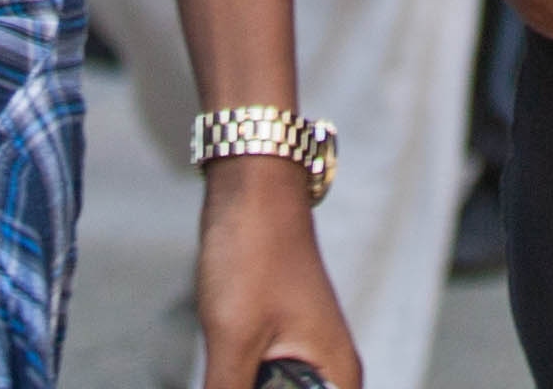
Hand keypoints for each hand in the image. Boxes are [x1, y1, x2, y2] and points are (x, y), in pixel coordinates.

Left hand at [193, 168, 360, 388]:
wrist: (250, 184)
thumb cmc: (253, 254)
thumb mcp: (235, 339)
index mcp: (338, 378)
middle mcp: (328, 372)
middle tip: (225, 380)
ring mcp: (301, 357)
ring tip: (218, 377)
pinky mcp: (275, 343)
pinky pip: (262, 387)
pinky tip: (215, 380)